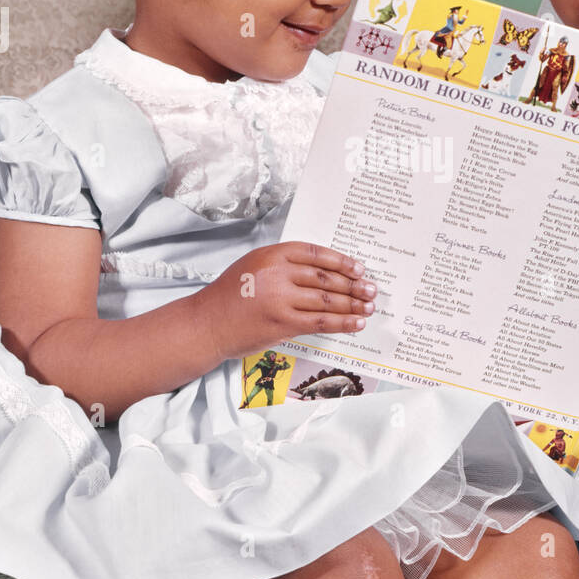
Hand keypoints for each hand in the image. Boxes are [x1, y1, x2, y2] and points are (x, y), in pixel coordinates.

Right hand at [203, 242, 375, 361]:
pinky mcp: (283, 324)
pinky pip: (321, 322)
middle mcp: (278, 274)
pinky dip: (343, 323)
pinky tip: (356, 323)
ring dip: (353, 305)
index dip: (342, 261)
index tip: (358, 268)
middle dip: (354, 285)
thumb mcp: (254, 265)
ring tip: (368, 307)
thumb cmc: (230, 294)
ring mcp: (281, 299)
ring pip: (328, 301)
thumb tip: (325, 270)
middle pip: (326, 278)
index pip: (317, 254)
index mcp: (272, 254)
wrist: (207, 324)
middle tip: (371, 290)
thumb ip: (284, 263)